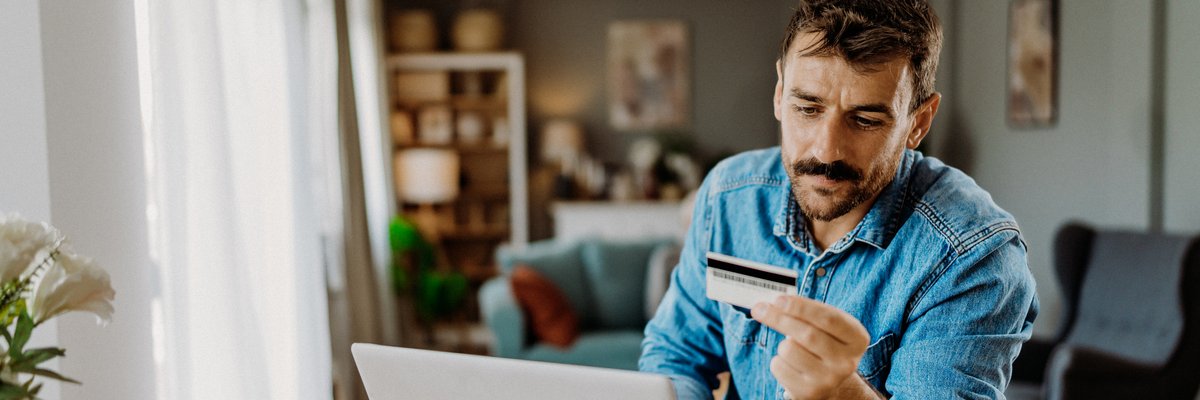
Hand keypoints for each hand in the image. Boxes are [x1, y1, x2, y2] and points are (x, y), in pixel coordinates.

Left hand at [752, 295, 872, 399]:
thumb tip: (772, 304)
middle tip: (759, 309)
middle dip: (779, 318)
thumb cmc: (824, 344)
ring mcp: (829, 380)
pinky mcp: (809, 392)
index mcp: (857, 339)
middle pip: (807, 334)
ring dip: (783, 344)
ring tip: (793, 348)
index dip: (802, 307)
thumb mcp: (827, 326)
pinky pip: (779, 366)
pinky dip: (778, 360)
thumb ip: (807, 312)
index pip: (828, 318)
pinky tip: (790, 364)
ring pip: (789, 350)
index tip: (778, 299)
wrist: (830, 382)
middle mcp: (847, 362)